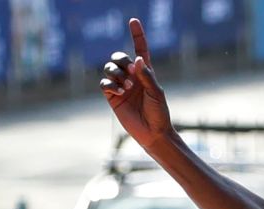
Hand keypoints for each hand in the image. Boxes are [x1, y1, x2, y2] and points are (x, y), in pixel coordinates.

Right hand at [100, 18, 172, 149]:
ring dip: (116, 74)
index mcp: (145, 72)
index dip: (137, 35)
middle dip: (122, 62)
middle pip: (119, 57)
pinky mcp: (112, 96)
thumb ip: (146, 76)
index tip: (133, 21)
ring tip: (126, 87)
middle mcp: (132, 77)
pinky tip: (119, 92)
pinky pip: (104, 83)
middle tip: (131, 75)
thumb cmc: (159, 113)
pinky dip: (110, 84)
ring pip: (109, 68)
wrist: (152, 133)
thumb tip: (137, 59)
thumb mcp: (156, 93)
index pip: (140, 49)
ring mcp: (121, 86)